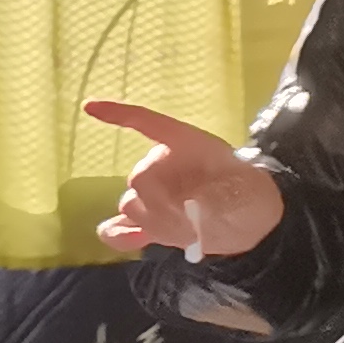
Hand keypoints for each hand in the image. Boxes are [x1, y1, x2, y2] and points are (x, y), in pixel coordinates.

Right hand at [85, 102, 288, 258]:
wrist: (254, 221)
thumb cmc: (251, 194)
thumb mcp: (244, 186)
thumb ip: (213, 194)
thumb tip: (185, 207)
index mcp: (184, 144)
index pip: (146, 123)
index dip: (119, 114)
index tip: (89, 107)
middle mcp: (162, 166)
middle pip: (138, 178)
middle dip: (158, 198)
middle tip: (193, 212)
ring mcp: (154, 197)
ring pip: (130, 204)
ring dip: (151, 218)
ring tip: (186, 226)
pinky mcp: (152, 224)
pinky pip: (121, 228)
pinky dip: (117, 233)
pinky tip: (118, 236)